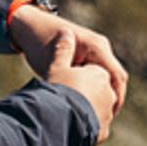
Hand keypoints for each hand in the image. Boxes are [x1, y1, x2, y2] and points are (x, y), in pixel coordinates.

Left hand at [9, 2, 129, 108]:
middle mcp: (101, 47)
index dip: (116, 100)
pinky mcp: (90, 54)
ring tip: (96, 115)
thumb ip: (68, 84)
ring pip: (108, 77)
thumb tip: (80, 107)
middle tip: (103, 121)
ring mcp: (96, 49)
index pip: (117, 77)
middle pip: (116, 79)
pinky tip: (86, 103)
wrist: (29, 25)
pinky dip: (96, 88)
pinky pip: (99, 73)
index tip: (107, 118)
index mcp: (96, 47)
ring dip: (104, 95)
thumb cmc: (38, 44)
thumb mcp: (52, 67)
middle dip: (111, 100)